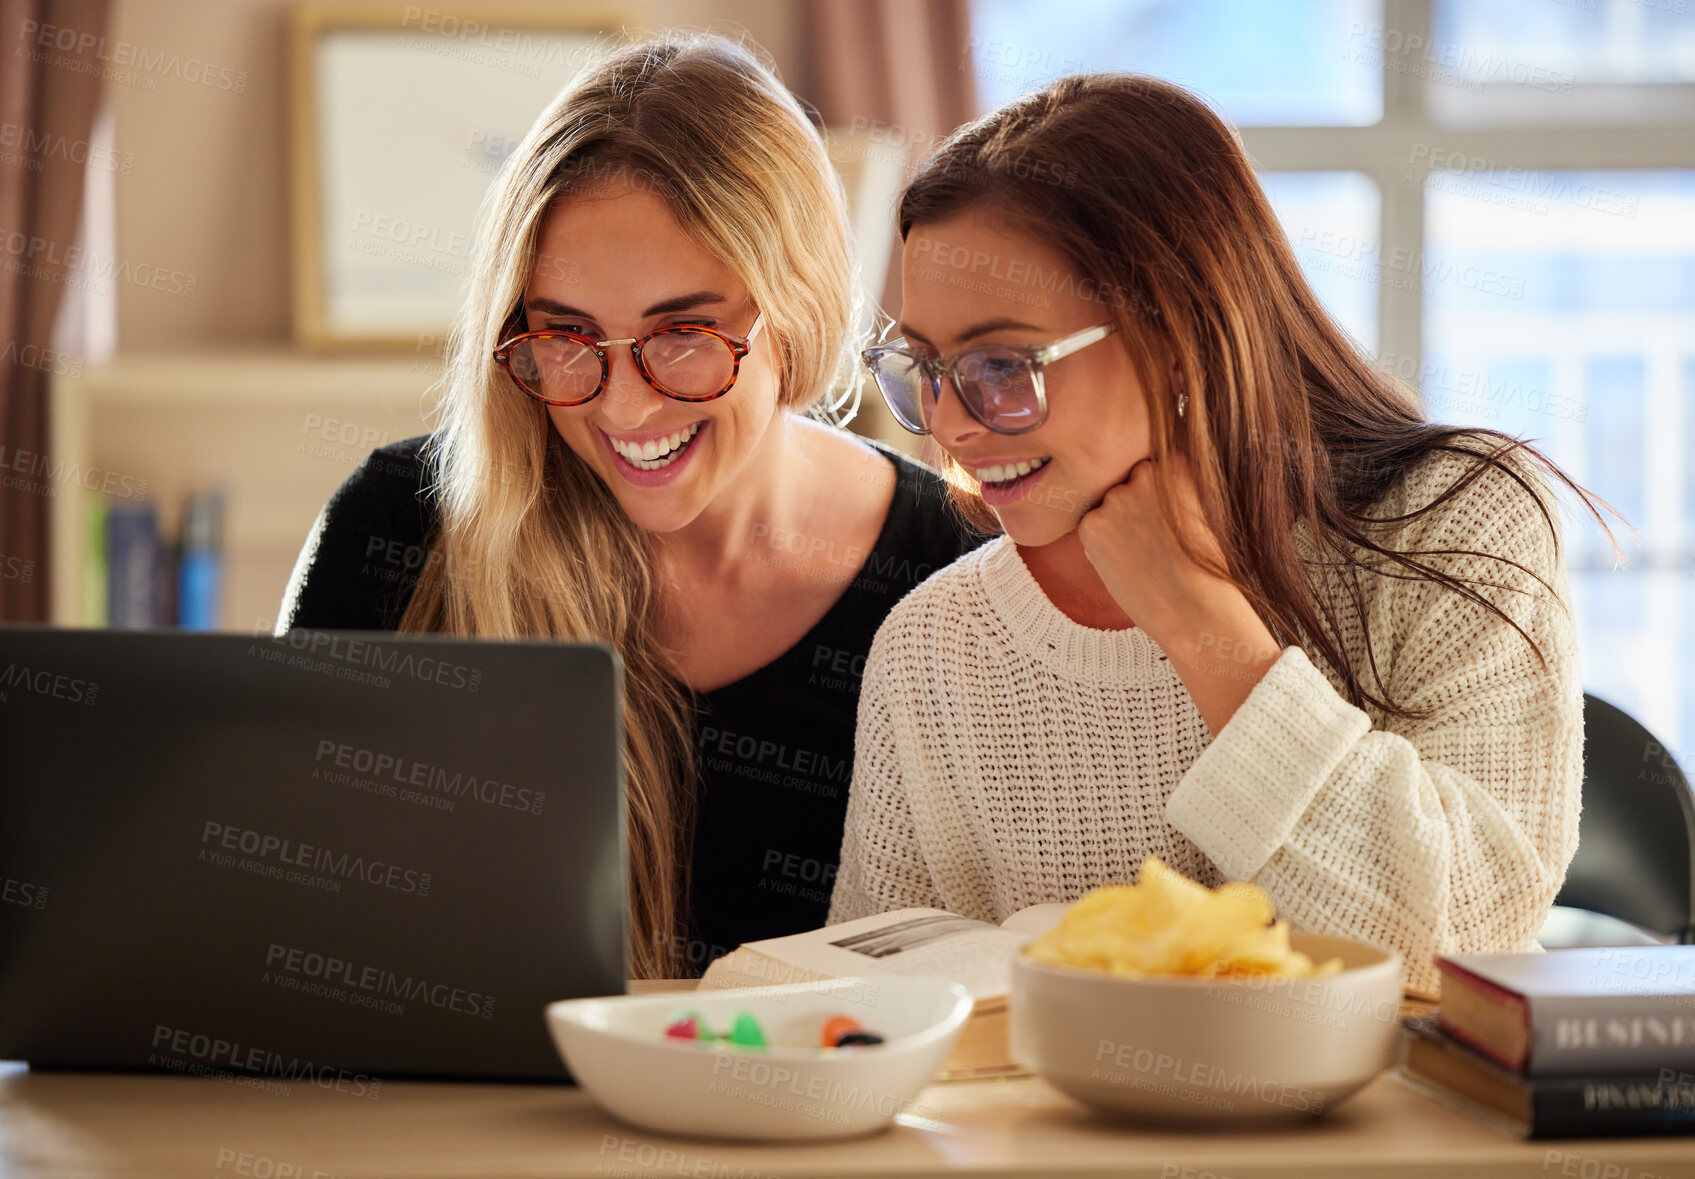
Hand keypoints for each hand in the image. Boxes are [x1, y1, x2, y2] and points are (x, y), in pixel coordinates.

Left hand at [1076, 454, 1281, 732]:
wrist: (1197, 609)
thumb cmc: (1209, 565)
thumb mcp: (1203, 507)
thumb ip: (1173, 484)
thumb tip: (1145, 473)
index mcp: (1178, 460)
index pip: (1150, 464)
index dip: (1154, 493)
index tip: (1165, 514)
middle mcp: (1144, 470)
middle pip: (1124, 481)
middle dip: (1133, 505)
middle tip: (1153, 538)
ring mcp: (1116, 495)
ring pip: (1106, 505)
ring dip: (1116, 524)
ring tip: (1143, 553)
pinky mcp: (1092, 523)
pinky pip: (1090, 527)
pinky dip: (1101, 545)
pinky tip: (1127, 563)